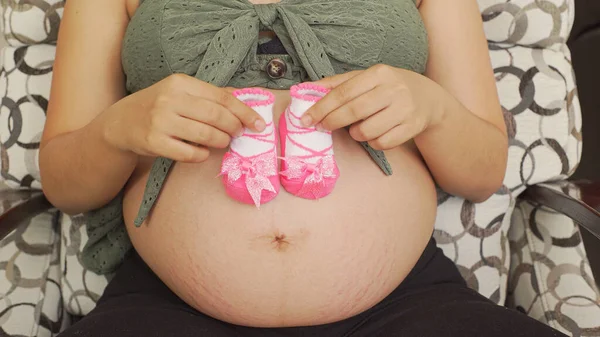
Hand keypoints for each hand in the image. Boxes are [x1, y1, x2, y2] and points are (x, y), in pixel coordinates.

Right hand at [102, 74, 264, 161]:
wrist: (120, 122)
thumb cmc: (158, 106)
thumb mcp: (180, 92)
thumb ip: (208, 96)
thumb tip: (243, 104)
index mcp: (180, 83)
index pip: (222, 97)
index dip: (244, 112)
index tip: (258, 124)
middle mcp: (170, 99)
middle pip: (216, 116)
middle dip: (234, 128)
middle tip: (239, 134)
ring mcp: (160, 121)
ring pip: (205, 135)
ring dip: (221, 142)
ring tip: (224, 142)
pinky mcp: (153, 142)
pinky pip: (189, 153)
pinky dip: (202, 155)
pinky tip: (203, 153)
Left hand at [301, 64, 444, 149]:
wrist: (428, 99)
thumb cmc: (388, 88)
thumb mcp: (366, 78)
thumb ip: (337, 84)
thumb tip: (304, 89)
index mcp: (379, 73)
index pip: (343, 92)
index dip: (321, 107)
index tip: (306, 119)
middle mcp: (394, 89)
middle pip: (354, 111)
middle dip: (333, 122)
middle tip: (323, 127)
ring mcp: (405, 109)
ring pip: (367, 131)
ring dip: (356, 134)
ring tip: (359, 128)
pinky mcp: (412, 127)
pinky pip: (382, 143)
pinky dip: (373, 142)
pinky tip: (376, 133)